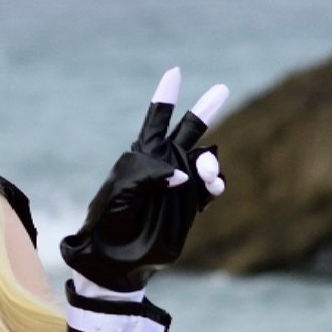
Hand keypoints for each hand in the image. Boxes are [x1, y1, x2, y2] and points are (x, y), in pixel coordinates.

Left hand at [60, 67, 228, 292]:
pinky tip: (214, 186)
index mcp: (142, 155)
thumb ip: (150, 173)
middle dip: (205, 110)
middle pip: (189, 131)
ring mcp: (180, 186)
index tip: (174, 72)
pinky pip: (211, 188)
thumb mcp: (122, 189)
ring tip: (205, 172)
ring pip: (205, 160)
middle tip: (221, 89)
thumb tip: (185, 174)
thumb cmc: (110, 220)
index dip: (166, 96)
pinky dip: (217, 183)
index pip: (156, 120)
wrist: (115, 258)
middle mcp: (165, 166)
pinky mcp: (190, 207)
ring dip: (210, 160)